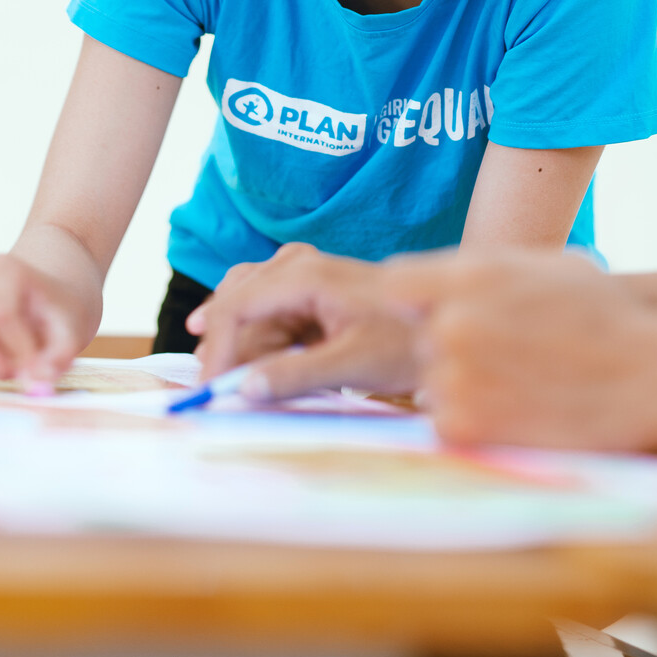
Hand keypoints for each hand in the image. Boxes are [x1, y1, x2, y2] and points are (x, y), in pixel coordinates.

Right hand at [0, 253, 91, 385]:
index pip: (0, 315)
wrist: (45, 295)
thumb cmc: (58, 311)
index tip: (35, 373)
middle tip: (15, 375)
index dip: (17, 351)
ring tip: (0, 369)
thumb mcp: (72, 327)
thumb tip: (38, 383)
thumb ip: (59, 354)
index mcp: (4, 268)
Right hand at [189, 243, 419, 398]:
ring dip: (238, 343)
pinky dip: (256, 340)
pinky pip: (266, 313)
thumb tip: (244, 389)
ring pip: (246, 305)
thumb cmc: (406, 341)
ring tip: (231, 378)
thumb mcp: (353, 365)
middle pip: (235, 299)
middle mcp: (296, 266)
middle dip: (222, 344)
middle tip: (212, 387)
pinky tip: (257, 366)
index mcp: (304, 276)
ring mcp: (301, 275)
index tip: (211, 388)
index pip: (237, 305)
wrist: (445, 324)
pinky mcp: (307, 293)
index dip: (217, 348)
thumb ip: (296, 375)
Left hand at [386, 249, 656, 449]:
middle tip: (507, 357)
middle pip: (421, 338)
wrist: (652, 373)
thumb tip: (434, 289)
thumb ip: (481, 273)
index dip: (417, 302)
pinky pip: (443, 422)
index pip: (396, 285)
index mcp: (470, 275)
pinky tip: (517, 414)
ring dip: (463, 387)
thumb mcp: (542, 266)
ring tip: (522, 387)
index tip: (436, 314)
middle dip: (452, 348)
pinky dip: (472, 423)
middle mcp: (453, 322)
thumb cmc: (607, 316)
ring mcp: (455, 375)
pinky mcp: (463, 425)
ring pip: (432, 382)